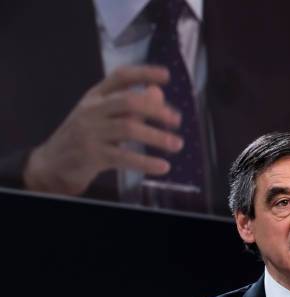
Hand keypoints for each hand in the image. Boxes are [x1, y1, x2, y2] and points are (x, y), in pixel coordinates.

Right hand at [24, 65, 183, 195]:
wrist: (50, 165)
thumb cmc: (84, 139)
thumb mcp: (104, 118)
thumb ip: (130, 107)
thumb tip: (159, 94)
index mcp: (94, 96)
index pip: (120, 76)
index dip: (144, 73)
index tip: (166, 76)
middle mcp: (91, 110)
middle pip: (128, 101)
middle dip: (156, 109)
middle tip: (177, 120)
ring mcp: (90, 133)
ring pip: (129, 129)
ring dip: (157, 137)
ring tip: (176, 145)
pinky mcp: (91, 156)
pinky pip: (124, 158)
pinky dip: (146, 162)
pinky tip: (162, 167)